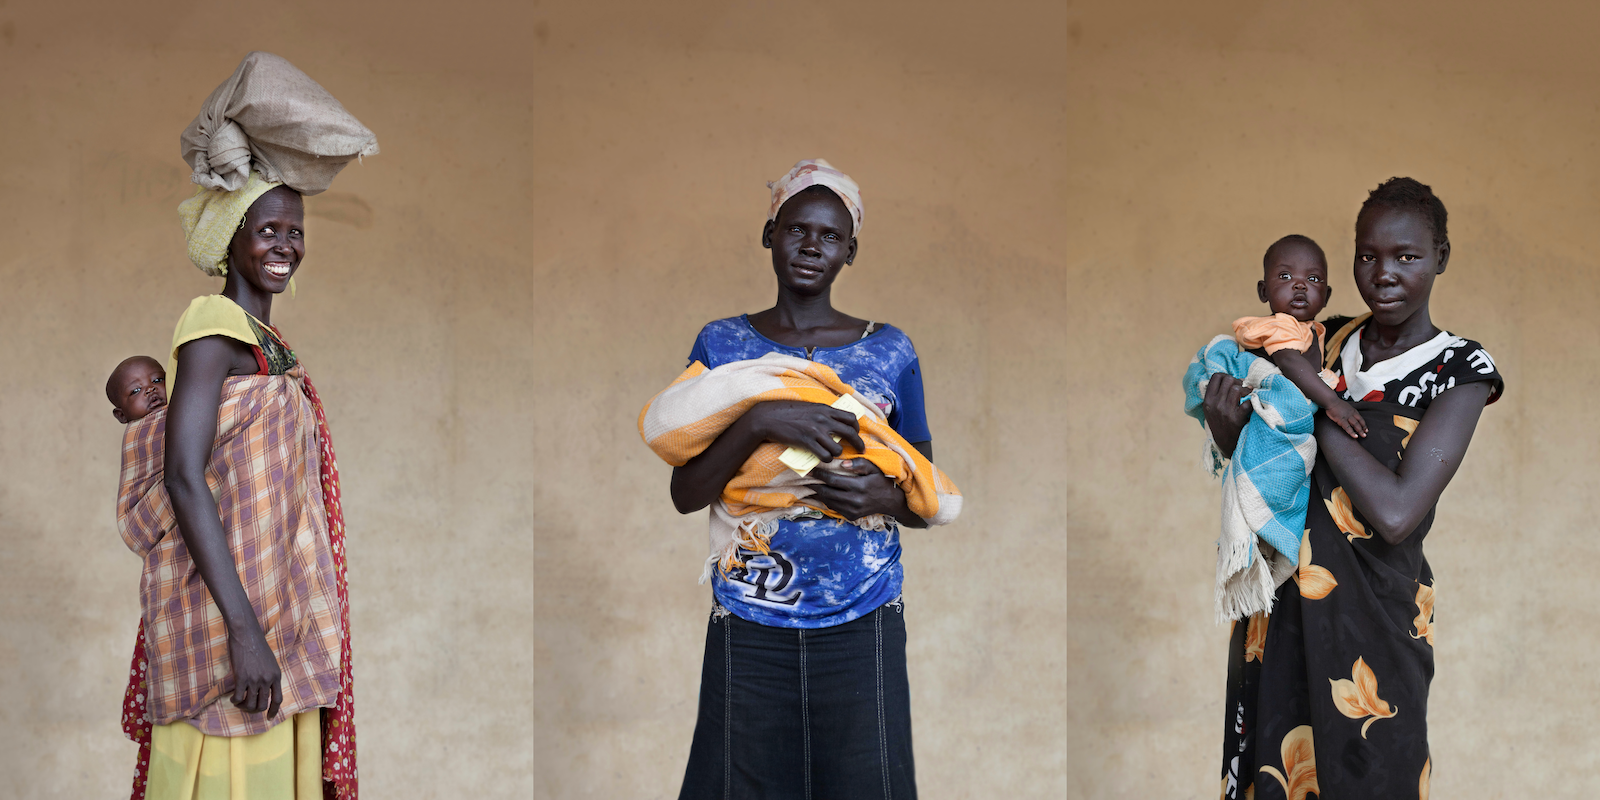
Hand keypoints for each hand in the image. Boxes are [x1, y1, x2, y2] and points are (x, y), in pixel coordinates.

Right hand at [226, 627, 282, 716]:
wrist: (247, 635)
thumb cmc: (257, 646)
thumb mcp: (270, 662)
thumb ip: (270, 676)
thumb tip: (265, 690)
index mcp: (276, 675)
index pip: (278, 699)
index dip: (273, 711)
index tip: (269, 718)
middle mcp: (267, 680)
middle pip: (262, 705)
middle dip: (254, 710)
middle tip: (247, 708)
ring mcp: (255, 679)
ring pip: (250, 704)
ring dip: (243, 707)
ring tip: (238, 703)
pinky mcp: (241, 678)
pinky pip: (238, 697)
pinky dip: (234, 701)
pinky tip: (232, 698)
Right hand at [744, 400, 864, 461]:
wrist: (768, 417)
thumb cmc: (787, 412)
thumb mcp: (809, 407)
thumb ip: (822, 413)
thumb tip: (834, 420)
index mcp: (825, 409)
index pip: (850, 417)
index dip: (857, 428)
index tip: (857, 434)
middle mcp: (823, 419)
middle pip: (850, 433)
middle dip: (858, 444)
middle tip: (861, 451)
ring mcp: (815, 431)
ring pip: (838, 449)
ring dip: (837, 454)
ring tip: (832, 454)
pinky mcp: (806, 442)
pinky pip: (824, 456)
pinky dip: (826, 460)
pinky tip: (822, 459)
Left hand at [809, 459, 904, 520]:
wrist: (890, 501)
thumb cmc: (880, 481)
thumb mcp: (873, 468)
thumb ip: (859, 464)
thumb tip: (842, 463)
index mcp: (860, 486)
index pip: (834, 480)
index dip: (820, 475)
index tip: (811, 470)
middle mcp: (855, 500)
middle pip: (828, 492)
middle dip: (815, 485)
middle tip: (806, 478)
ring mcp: (852, 510)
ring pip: (829, 502)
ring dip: (819, 493)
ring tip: (812, 485)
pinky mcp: (851, 516)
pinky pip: (834, 508)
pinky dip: (827, 500)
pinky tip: (823, 493)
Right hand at [1202, 372, 1254, 457]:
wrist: (1226, 445)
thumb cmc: (1220, 424)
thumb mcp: (1210, 410)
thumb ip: (1215, 396)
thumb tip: (1228, 379)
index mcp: (1207, 401)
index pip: (1216, 377)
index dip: (1226, 376)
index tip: (1232, 382)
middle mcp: (1215, 404)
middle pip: (1228, 379)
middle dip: (1238, 381)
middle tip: (1242, 388)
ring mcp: (1225, 411)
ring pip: (1237, 388)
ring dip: (1245, 389)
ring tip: (1248, 394)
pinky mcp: (1237, 418)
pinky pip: (1247, 402)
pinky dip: (1252, 400)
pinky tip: (1252, 403)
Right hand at [1326, 400, 1368, 437]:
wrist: (1331, 401)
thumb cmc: (1336, 403)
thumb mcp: (1346, 406)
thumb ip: (1348, 411)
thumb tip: (1349, 415)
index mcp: (1353, 410)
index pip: (1360, 418)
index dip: (1363, 424)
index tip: (1365, 428)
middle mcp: (1351, 414)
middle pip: (1359, 422)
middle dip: (1363, 428)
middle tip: (1365, 434)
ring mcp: (1347, 417)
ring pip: (1356, 425)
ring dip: (1360, 431)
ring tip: (1363, 436)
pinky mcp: (1341, 420)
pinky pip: (1348, 427)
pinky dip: (1352, 432)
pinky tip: (1355, 436)